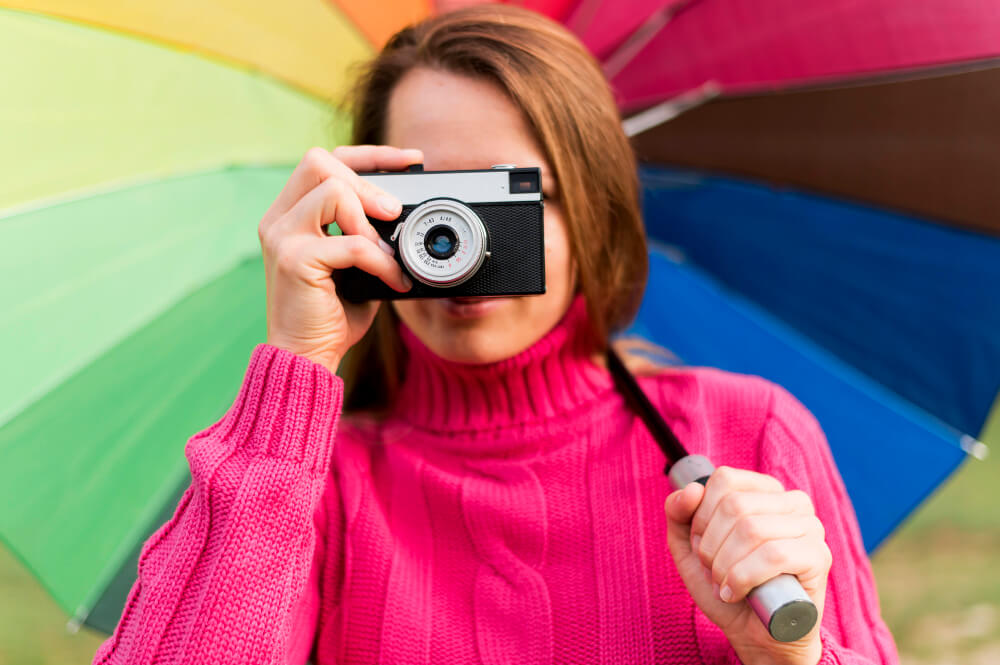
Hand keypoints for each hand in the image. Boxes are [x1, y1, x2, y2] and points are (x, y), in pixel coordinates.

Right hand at [259, 145, 421, 373]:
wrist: (306, 356)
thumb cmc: (332, 315)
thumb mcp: (356, 264)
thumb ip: (369, 234)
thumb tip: (405, 213)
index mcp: (290, 214)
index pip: (325, 160)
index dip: (370, 155)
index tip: (411, 161)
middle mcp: (279, 219)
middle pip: (320, 162)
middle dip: (367, 183)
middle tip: (393, 214)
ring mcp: (282, 237)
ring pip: (333, 191)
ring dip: (370, 222)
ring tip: (386, 254)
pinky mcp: (294, 260)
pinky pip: (351, 242)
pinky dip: (381, 261)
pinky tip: (393, 280)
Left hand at [664, 467, 832, 664]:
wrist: (753, 634)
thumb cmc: (724, 585)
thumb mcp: (688, 547)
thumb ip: (678, 512)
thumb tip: (692, 489)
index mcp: (764, 490)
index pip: (725, 480)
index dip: (701, 516)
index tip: (701, 544)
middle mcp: (792, 502)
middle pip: (734, 505)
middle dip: (710, 545)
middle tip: (712, 570)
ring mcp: (810, 527)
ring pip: (752, 529)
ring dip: (724, 565)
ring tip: (724, 584)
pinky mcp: (818, 557)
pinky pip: (773, 556)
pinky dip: (743, 578)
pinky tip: (736, 593)